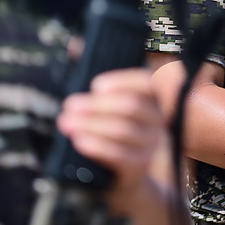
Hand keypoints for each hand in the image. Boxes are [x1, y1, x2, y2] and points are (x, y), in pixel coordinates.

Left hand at [57, 68, 165, 192]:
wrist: (126, 180)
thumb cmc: (114, 134)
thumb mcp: (109, 105)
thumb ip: (97, 76)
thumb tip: (75, 45)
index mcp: (153, 98)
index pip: (146, 83)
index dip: (122, 81)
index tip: (96, 85)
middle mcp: (158, 120)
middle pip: (131, 106)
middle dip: (97, 105)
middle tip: (70, 105)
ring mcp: (151, 144)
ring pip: (122, 129)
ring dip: (90, 124)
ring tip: (66, 123)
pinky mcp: (139, 167)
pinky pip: (119, 155)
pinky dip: (97, 146)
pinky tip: (79, 141)